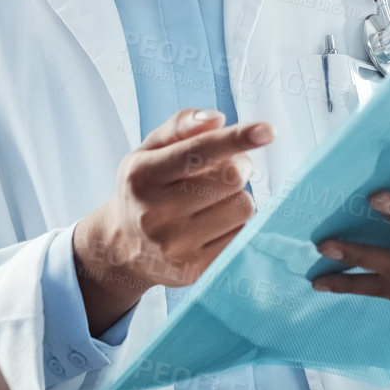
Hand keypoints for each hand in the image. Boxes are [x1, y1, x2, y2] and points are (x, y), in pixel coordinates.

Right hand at [72, 108, 272, 333]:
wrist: (122, 247)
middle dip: (241, 165)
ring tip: (217, 198)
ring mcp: (174, 246)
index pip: (198, 151)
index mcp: (142, 175)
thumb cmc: (146, 188)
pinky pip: (242, 236)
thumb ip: (182, 125)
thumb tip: (216, 120)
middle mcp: (154, 212)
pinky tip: (214, 223)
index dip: (236, 139)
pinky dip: (236, 223)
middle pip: (231, 178)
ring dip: (239, 196)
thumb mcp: (150, 149)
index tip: (267, 131)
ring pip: (243, 208)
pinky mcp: (193, 270)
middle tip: (229, 167)